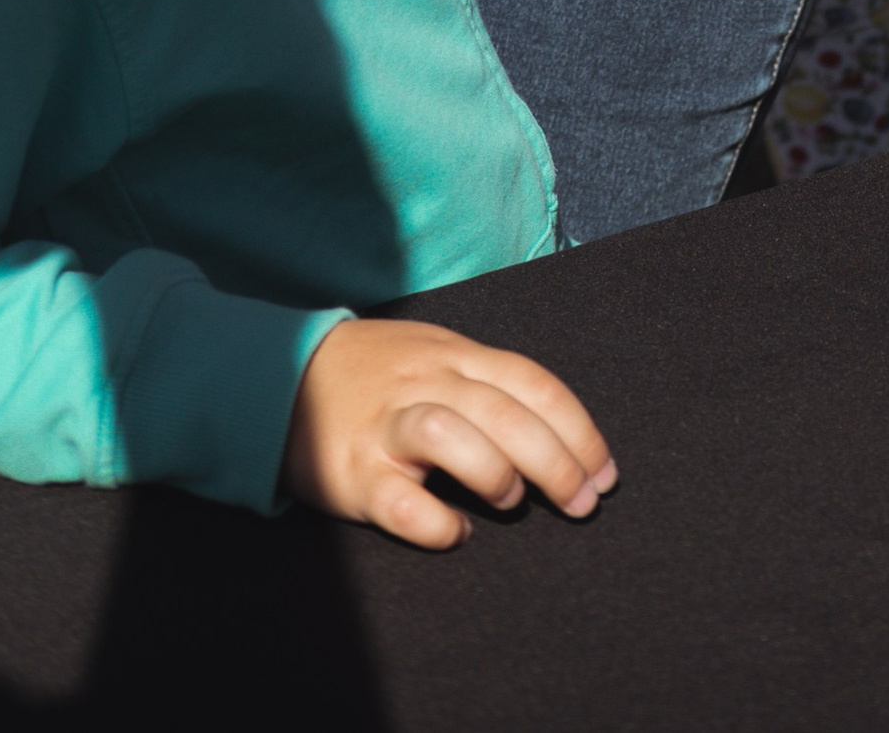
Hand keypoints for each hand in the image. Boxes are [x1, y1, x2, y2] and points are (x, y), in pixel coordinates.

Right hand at [284, 316, 615, 550]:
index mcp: (456, 355)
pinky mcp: (352, 471)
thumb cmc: (379, 374)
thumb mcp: (436, 355)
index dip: (578, 430)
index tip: (606, 473)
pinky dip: (436, 523)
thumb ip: (488, 384)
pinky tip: (453, 532)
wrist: (282, 375)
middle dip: (557, 462)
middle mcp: (426, 383)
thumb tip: (558, 433)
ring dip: (495, 472)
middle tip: (583, 504)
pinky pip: (400, 501)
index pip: (533, 383)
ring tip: (509, 501)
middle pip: (505, 412)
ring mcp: (386, 425)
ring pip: (452, 434)